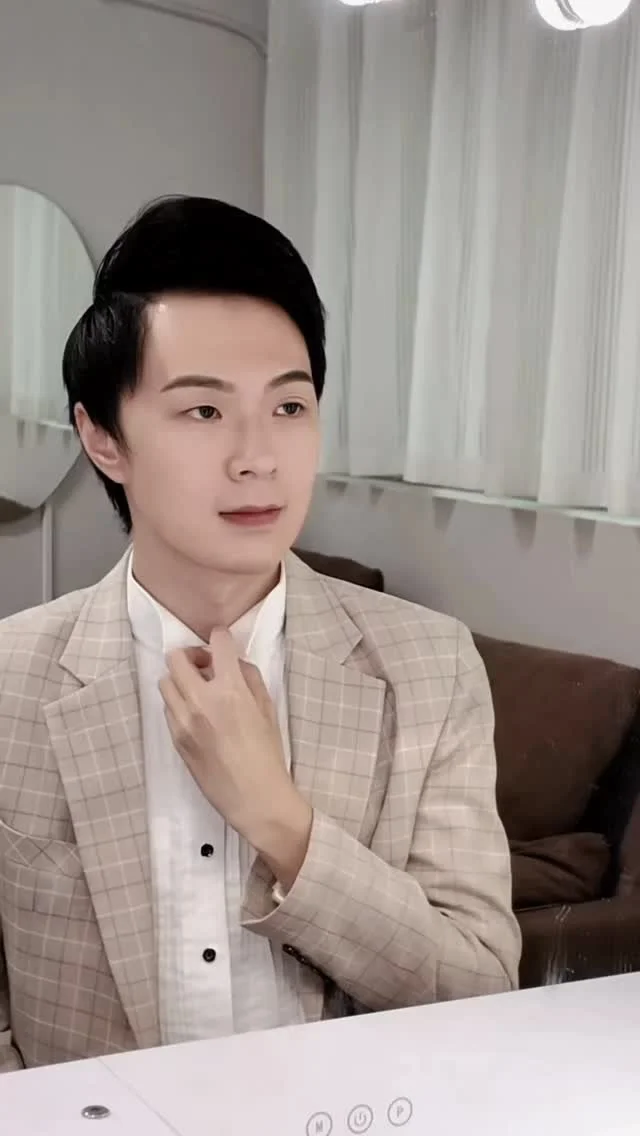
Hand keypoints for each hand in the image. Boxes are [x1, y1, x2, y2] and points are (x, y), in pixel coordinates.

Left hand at [158, 629, 311, 891]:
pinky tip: (196, 715)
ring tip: (198, 691)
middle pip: (176, 658)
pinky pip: (168, 708)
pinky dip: (179, 703)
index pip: (217, 644)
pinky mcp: (175, 739)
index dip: (221, 636)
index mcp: (230, 690)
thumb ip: (250, 679)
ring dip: (181, 679)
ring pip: (165, 682)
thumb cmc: (268, 755)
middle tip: (206, 666)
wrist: (254, 799)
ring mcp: (182, 721)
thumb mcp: (268, 710)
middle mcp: (200, 701)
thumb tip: (235, 664)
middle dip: (191, 655)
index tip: (223, 640)